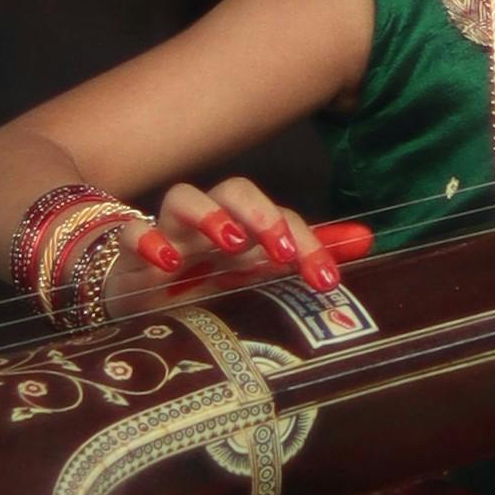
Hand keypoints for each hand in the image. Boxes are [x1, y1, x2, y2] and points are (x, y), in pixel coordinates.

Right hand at [106, 177, 373, 313]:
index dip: (308, 242)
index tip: (326, 278)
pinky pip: (127, 232)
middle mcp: (207, 227)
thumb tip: (368, 239)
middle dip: (262, 214)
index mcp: (242, 232)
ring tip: (233, 242)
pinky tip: (165, 260)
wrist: (132, 303)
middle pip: (235, 191)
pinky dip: (145, 239)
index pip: (280, 218)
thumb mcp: (256, 279)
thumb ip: (306, 259)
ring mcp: (166, 236)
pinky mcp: (126, 256)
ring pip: (182, 198)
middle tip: (281, 251)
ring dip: (211, 215)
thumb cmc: (199, 287)